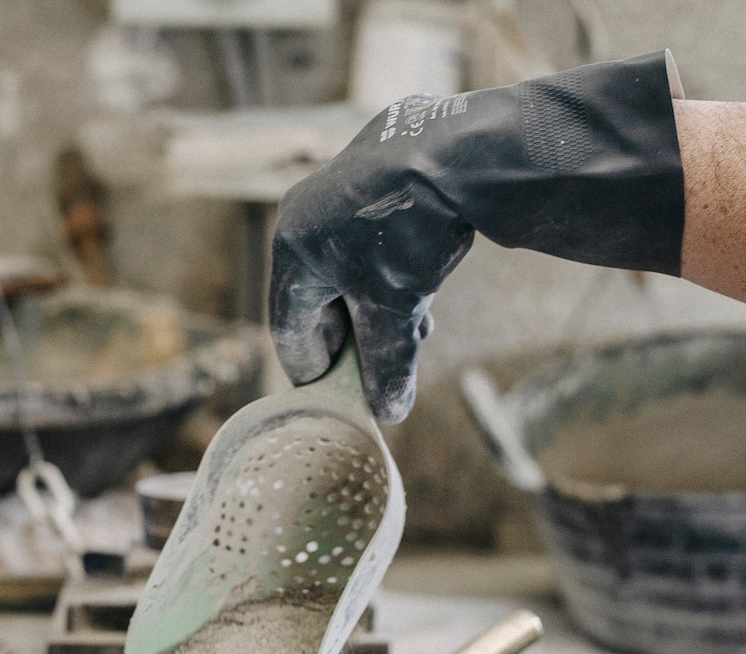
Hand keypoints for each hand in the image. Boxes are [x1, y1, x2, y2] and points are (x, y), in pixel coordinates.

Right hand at [270, 51, 685, 423]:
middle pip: (318, 299)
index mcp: (291, 250)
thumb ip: (387, 365)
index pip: (289, 330)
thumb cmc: (407, 233)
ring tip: (415, 330)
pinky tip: (422, 283)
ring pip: (348, 269)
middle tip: (385, 365)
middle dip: (356, 338)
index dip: (316, 372)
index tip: (340, 397)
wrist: (456, 150)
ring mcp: (336, 188)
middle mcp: (303, 214)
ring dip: (378, 307)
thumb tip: (390, 411)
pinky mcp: (372, 172)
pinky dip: (388, 270)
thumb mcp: (395, 310)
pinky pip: (367, 238)